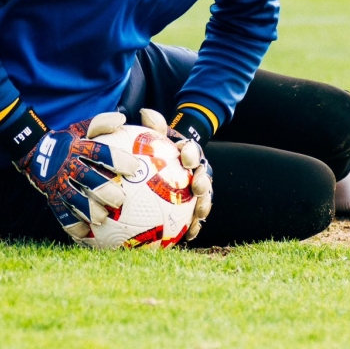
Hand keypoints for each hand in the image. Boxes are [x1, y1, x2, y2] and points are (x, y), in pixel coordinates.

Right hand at [15, 112, 141, 239]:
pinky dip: (72, 225)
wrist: (33, 152)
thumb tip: (122, 118)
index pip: (99, 153)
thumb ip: (100, 123)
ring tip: (102, 219)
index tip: (134, 167)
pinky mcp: (52, 198)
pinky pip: (61, 215)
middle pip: (87, 179)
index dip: (117, 159)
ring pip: (74, 199)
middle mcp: (68, 166)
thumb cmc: (67, 141)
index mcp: (78, 148)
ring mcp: (58, 183)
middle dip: (103, 190)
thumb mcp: (80, 128)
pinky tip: (85, 235)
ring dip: (88, 210)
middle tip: (120, 199)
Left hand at [140, 108, 211, 241]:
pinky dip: (193, 227)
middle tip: (198, 187)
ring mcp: (197, 191)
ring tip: (199, 215)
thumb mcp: (155, 138)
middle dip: (204, 182)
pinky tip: (188, 237)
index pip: (192, 152)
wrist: (164, 169)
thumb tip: (145, 112)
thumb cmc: (157, 152)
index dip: (192, 155)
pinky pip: (194, 219)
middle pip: (204, 177)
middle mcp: (196, 172)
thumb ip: (153, 126)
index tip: (186, 159)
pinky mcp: (193, 209)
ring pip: (204, 199)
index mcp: (188, 155)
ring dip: (204, 206)